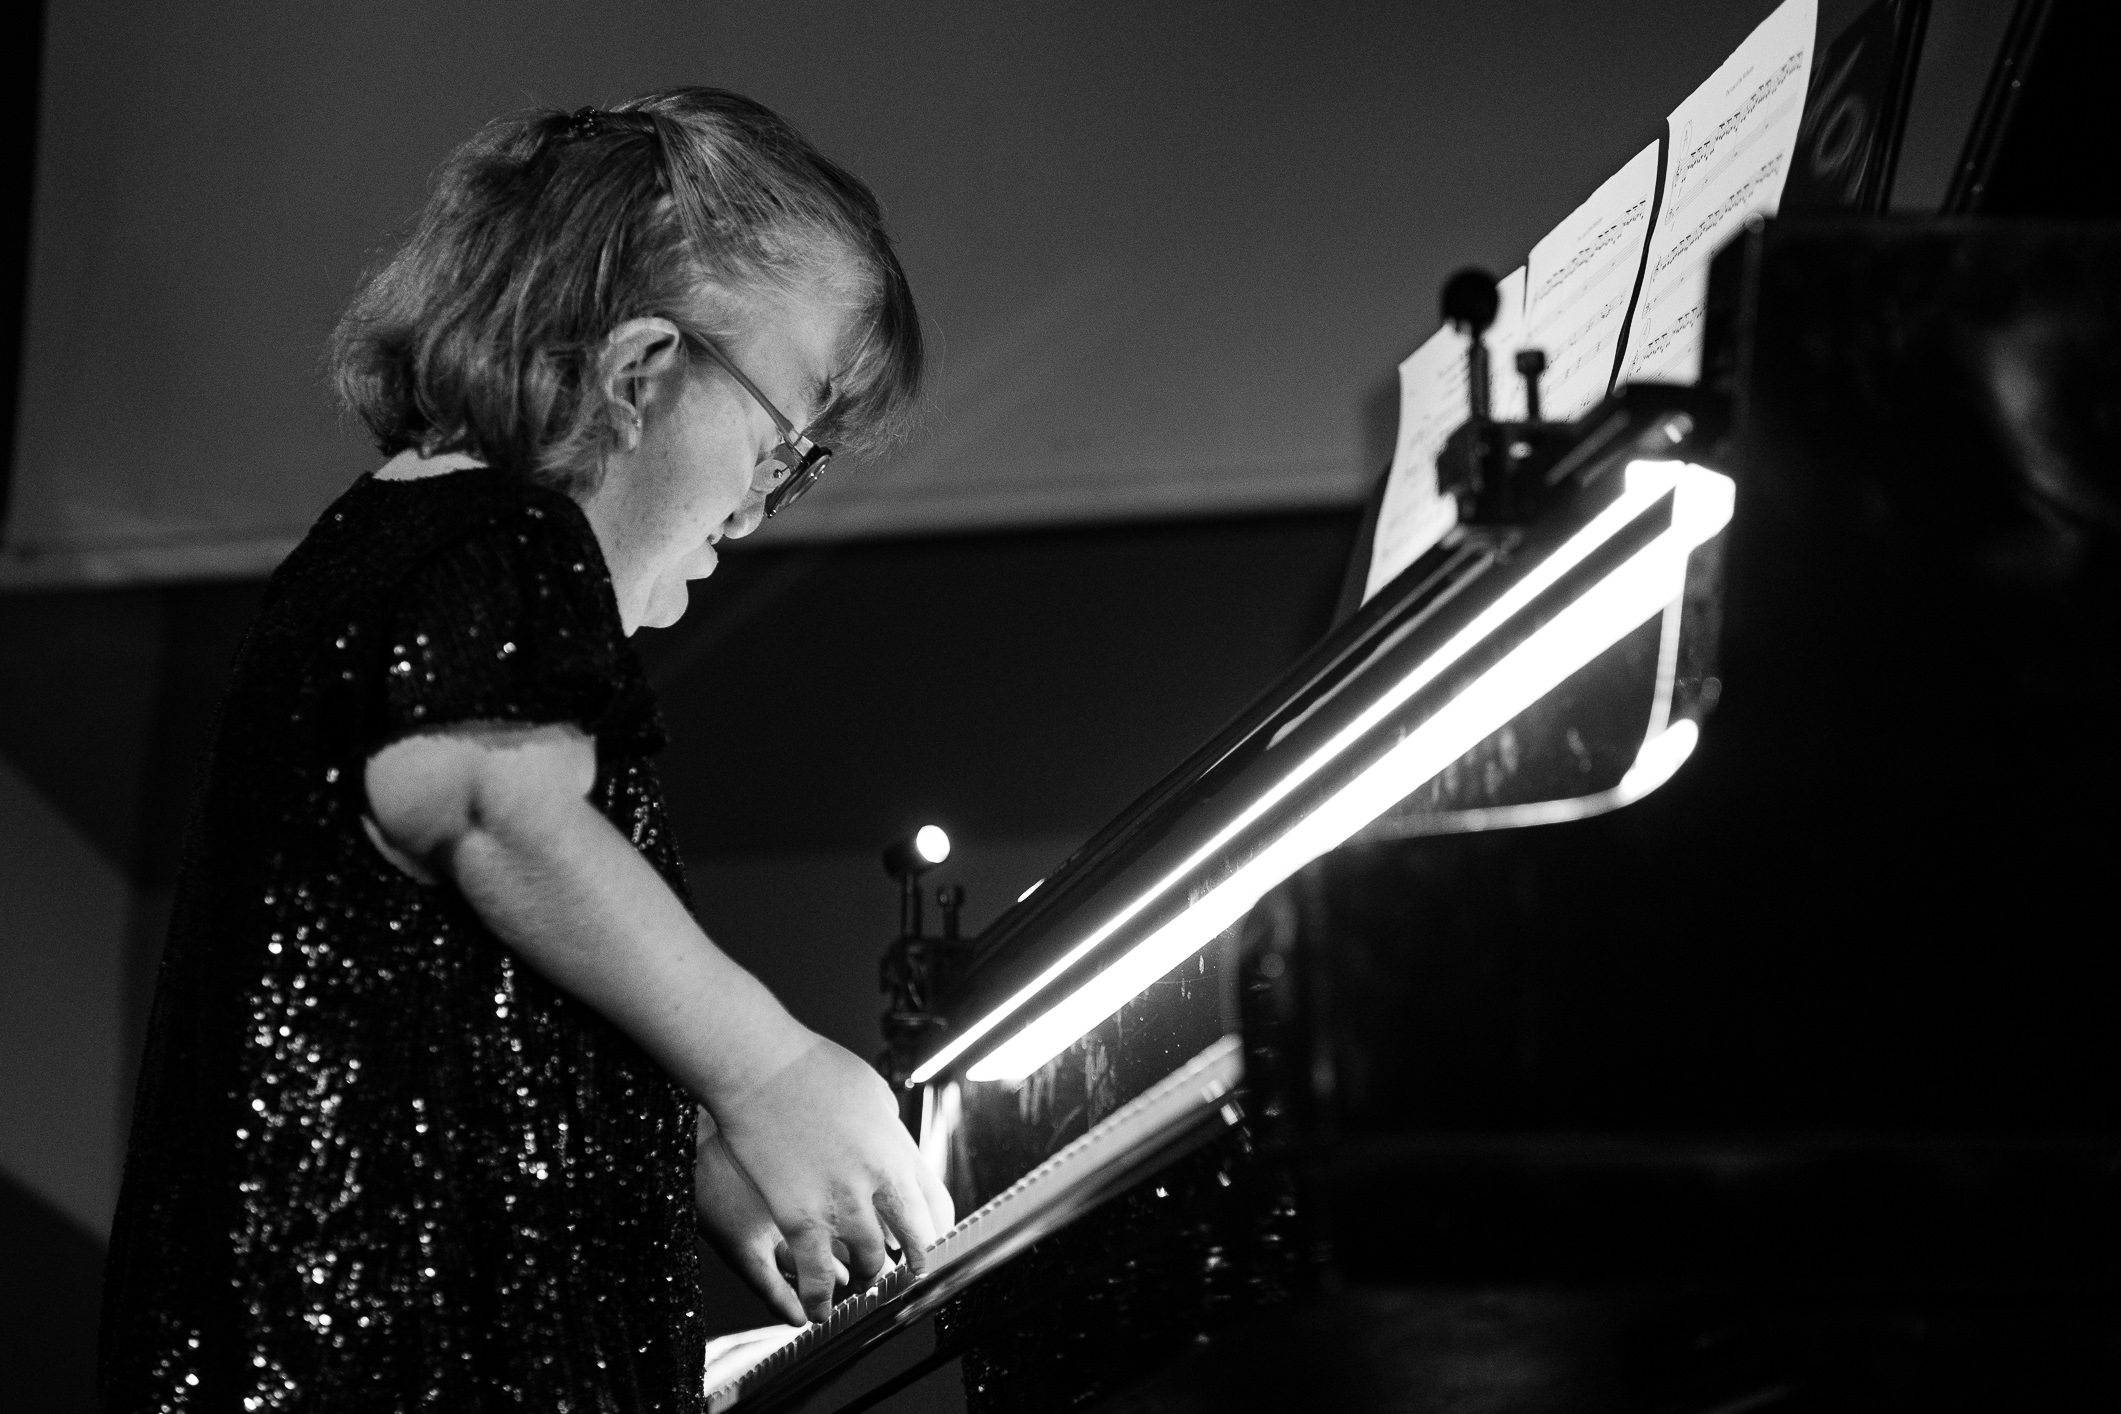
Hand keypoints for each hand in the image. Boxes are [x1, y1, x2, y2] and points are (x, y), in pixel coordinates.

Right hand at [712, 1037, 956, 1321]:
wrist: (759, 1067)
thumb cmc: (810, 1069)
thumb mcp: (871, 1092)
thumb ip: (888, 1129)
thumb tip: (894, 1145)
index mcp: (899, 1149)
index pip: (936, 1206)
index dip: (934, 1232)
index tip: (927, 1241)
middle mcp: (880, 1180)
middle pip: (915, 1241)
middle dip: (913, 1263)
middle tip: (906, 1272)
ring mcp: (841, 1202)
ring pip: (869, 1261)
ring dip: (865, 1275)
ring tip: (858, 1279)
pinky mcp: (801, 1217)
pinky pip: (817, 1274)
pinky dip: (820, 1298)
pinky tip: (818, 1308)